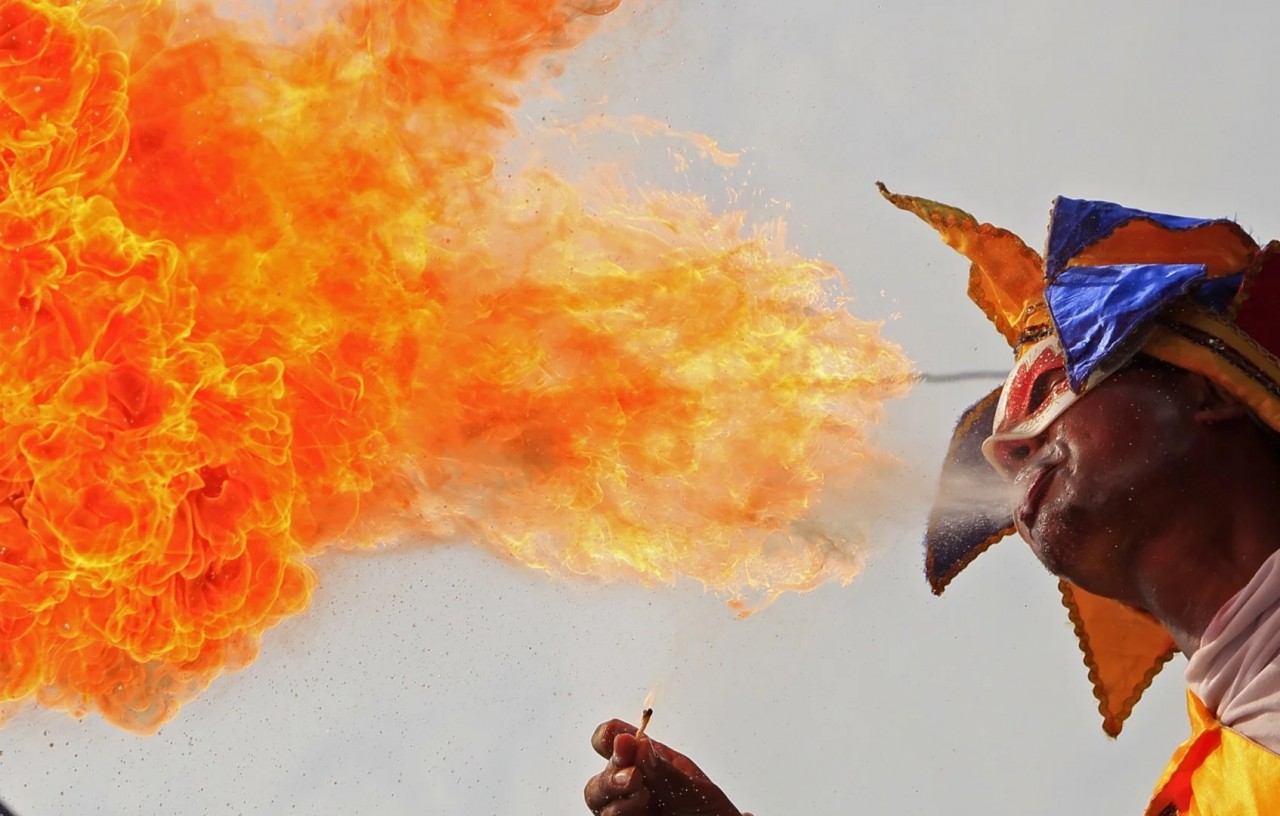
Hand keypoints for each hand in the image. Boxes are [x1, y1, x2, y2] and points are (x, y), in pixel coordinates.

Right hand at [584, 718, 749, 815]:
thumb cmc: (708, 811)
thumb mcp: (693, 787)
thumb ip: (664, 770)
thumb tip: (638, 744)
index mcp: (644, 759)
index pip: (612, 738)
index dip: (609, 736)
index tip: (623, 743)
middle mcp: (630, 785)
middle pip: (599, 776)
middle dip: (611, 775)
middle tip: (634, 777)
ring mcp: (626, 810)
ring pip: (598, 802)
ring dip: (618, 801)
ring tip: (645, 800)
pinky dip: (623, 815)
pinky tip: (643, 814)